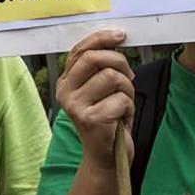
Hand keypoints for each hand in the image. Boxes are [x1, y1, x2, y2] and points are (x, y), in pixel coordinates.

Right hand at [57, 29, 134, 172]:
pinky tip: (121, 119)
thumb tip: (115, 39)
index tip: (120, 35)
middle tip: (129, 77)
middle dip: (119, 63)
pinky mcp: (91, 120)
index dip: (102, 38)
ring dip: (127, 89)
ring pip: (111, 77)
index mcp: (66, 82)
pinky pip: (121, 100)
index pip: (80, 50)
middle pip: (95, 59)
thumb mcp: (100, 90)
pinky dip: (129, 108)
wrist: (106, 158)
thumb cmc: (107, 120)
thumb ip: (100, 67)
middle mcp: (65, 93)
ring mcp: (76, 107)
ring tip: (123, 103)